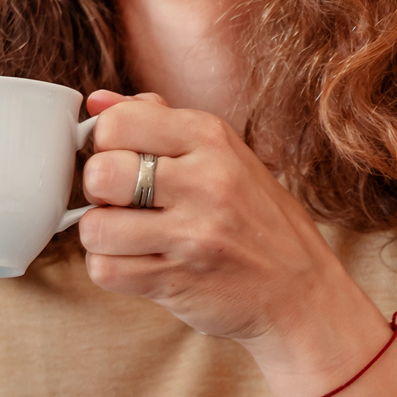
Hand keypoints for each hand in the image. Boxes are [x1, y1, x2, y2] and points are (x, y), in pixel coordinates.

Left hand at [77, 90, 383, 382]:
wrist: (302, 293)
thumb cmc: (257, 220)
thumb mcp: (224, 154)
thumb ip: (160, 121)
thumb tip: (97, 103)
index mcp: (211, 137)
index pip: (119, 121)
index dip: (106, 144)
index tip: (122, 161)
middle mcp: (204, 181)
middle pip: (99, 173)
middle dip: (97, 192)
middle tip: (120, 203)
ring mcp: (192, 234)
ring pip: (94, 227)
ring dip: (101, 236)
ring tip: (129, 237)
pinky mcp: (178, 280)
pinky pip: (105, 270)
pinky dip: (111, 269)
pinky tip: (138, 263)